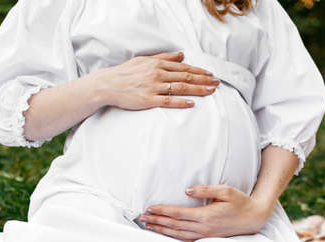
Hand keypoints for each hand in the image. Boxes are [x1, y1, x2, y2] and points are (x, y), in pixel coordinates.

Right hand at [92, 51, 219, 109]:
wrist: (107, 84)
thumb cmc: (125, 73)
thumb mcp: (144, 60)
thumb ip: (163, 57)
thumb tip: (181, 55)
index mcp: (157, 64)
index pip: (183, 67)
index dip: (199, 71)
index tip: (211, 75)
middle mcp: (157, 74)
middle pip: (186, 76)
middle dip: (204, 80)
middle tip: (217, 83)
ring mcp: (153, 87)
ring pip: (180, 87)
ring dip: (198, 89)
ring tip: (211, 91)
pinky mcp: (148, 100)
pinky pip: (168, 101)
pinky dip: (181, 102)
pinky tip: (192, 103)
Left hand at [138, 184, 274, 241]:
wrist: (253, 217)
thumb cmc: (239, 201)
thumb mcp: (224, 190)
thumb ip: (205, 190)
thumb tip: (187, 189)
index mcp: (206, 215)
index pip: (178, 213)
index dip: (162, 211)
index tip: (150, 208)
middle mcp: (203, 227)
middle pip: (174, 225)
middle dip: (157, 221)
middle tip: (142, 217)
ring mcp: (205, 234)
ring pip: (178, 234)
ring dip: (161, 230)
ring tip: (148, 225)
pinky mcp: (207, 237)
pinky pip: (186, 240)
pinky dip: (173, 238)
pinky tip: (165, 235)